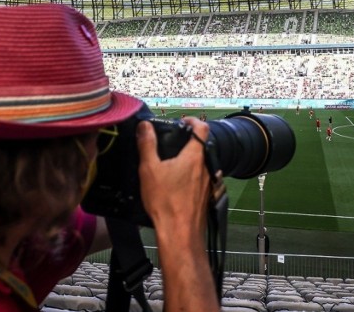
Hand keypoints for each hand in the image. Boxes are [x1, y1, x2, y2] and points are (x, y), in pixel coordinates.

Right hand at [136, 117, 218, 310]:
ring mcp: (208, 182)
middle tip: (171, 142)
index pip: (202, 128)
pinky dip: (190, 176)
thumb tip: (145, 126)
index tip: (182, 121)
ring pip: (201, 163)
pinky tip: (176, 184)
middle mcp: (206, 167)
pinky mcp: (206, 196)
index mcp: (195, 156)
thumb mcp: (149, 169)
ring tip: (170, 164)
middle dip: (187, 141)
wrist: (180, 234)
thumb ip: (147, 145)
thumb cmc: (166, 203)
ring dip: (188, 160)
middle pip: (201, 145)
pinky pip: (200, 179)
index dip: (192, 120)